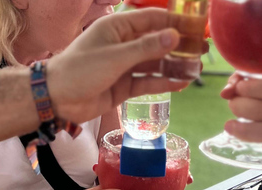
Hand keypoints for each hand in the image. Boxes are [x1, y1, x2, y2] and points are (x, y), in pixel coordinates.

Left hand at [47, 8, 194, 123]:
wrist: (57, 98)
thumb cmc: (81, 70)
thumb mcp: (115, 57)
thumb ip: (146, 48)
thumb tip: (174, 35)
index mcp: (118, 27)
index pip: (153, 18)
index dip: (176, 21)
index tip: (198, 26)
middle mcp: (123, 44)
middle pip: (157, 41)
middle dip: (179, 45)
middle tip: (203, 50)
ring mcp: (124, 66)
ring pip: (155, 63)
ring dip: (174, 66)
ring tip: (197, 69)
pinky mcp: (123, 86)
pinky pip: (147, 82)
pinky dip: (163, 83)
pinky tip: (181, 84)